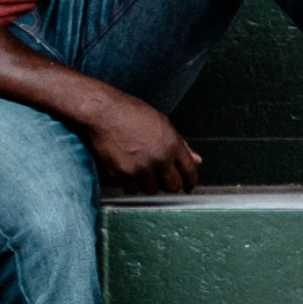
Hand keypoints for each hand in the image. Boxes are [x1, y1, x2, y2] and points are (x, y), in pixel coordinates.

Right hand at [77, 93, 201, 193]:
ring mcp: (141, 168)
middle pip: (172, 186)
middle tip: (161, 177)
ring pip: (152, 190)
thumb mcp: (163, 125)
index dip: (190, 182)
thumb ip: (181, 145)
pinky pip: (132, 190)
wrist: (105, 113)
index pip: (189, 171)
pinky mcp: (123, 174)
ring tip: (142, 170)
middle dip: (168, 183)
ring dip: (148, 183)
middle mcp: (160, 158)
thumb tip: (197, 160)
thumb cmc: (133, 114)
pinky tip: (129, 172)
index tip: (188, 187)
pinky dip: (131, 184)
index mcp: (173, 145)